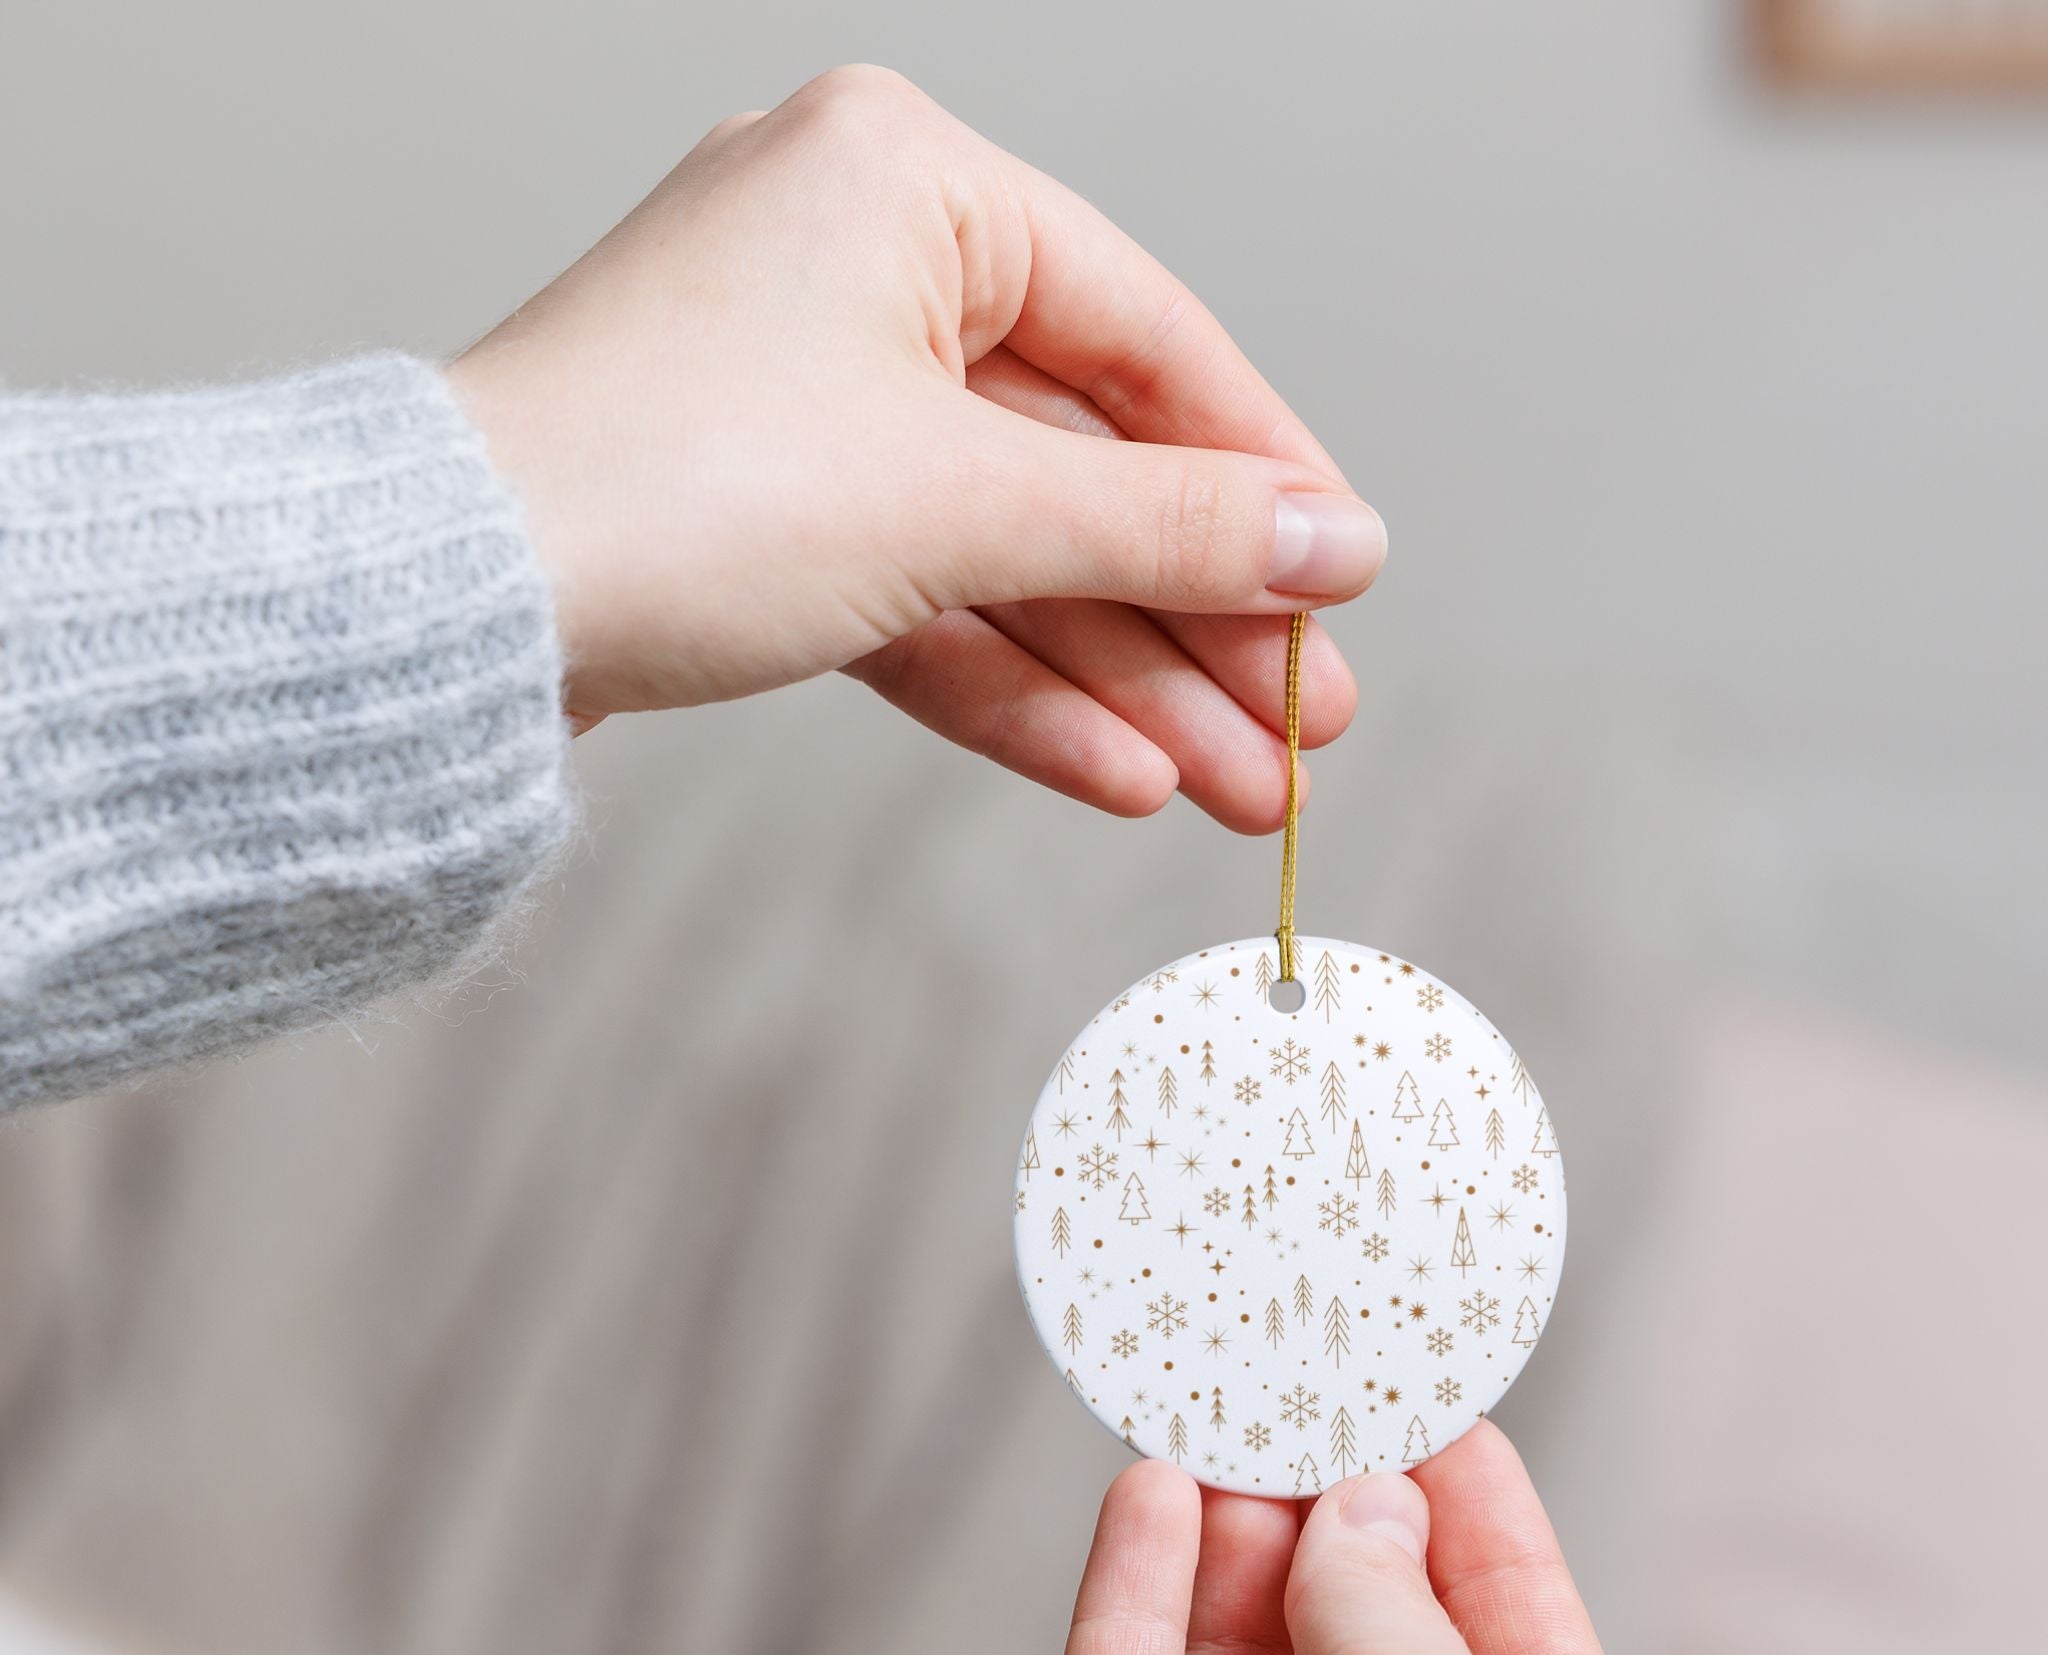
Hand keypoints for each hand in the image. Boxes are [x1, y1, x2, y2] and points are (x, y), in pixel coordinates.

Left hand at [449, 65, 1383, 829]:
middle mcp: (853, 276)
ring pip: (1008, 558)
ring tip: (1239, 788)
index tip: (1343, 582)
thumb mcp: (961, 502)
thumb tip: (1332, 544)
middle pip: (1081, 469)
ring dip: (1125, 682)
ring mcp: (802, 406)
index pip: (1145, 337)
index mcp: (903, 185)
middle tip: (1301, 729)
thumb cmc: (666, 485)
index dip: (1259, 475)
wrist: (444, 615)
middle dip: (1196, 621)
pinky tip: (1121, 773)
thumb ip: (1164, 526)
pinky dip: (1015, 690)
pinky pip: (923, 603)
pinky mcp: (762, 523)